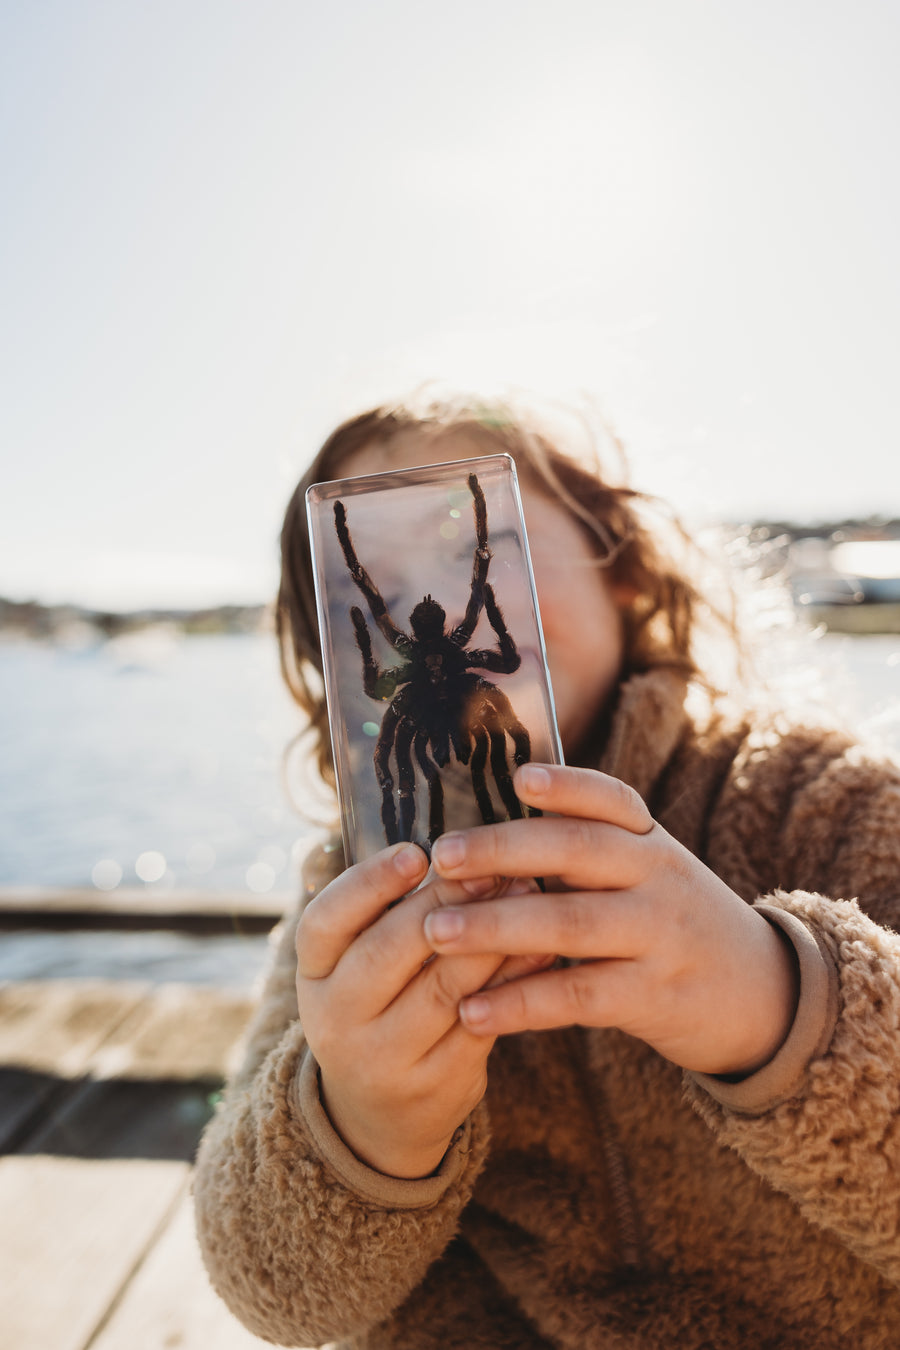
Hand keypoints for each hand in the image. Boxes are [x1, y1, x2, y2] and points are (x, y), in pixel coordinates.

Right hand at [296, 843, 550, 1179]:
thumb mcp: (357, 965)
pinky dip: (512, 981)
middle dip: (446, 902)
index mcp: (314, 974)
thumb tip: (460, 850)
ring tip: (526, 897)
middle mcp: (337, 1018)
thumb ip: (389, 913)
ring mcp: (383, 1058)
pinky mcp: (434, 1085)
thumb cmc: (379, 1007)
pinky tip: (541, 950)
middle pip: (389, 949)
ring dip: (490, 936)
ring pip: (443, 986)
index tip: (416, 852)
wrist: (379, 1115)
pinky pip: (480, 1021)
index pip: (325, 921)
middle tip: (493, 869)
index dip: (368, 884)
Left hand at [425, 765, 799, 1077]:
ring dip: (496, 927)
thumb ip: (588, 850)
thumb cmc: (674, 924)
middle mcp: (659, 878)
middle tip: (443, 857)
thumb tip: (492, 831)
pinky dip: (521, 1002)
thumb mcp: (650, 873)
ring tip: (436, 932)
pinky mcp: (654, 998)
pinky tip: (472, 1009)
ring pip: (570, 924)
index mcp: (651, 841)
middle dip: (504, 850)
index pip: (613, 800)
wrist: (762, 996)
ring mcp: (660, 937)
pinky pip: (577, 996)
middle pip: (578, 853)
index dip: (568, 786)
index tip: (519, 778)